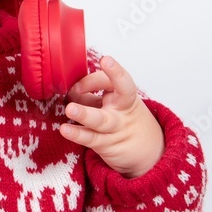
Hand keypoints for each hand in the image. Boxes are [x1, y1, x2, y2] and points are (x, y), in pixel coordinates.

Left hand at [60, 55, 164, 177]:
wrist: (147, 151)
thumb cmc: (123, 119)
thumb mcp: (114, 105)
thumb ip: (91, 96)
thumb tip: (67, 90)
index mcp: (126, 97)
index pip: (119, 80)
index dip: (111, 71)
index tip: (105, 60)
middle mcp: (123, 110)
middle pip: (121, 94)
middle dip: (108, 80)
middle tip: (97, 70)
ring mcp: (115, 128)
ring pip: (101, 120)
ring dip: (84, 114)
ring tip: (70, 109)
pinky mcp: (106, 145)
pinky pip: (90, 139)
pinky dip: (77, 134)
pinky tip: (65, 129)